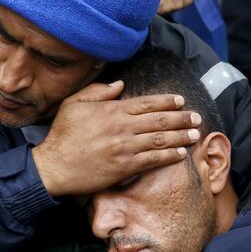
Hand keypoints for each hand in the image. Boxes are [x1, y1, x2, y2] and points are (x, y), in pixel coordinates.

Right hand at [32, 81, 201, 196]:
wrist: (54, 166)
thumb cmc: (62, 135)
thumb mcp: (74, 104)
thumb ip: (97, 91)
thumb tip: (120, 84)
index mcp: (112, 110)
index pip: (146, 102)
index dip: (167, 101)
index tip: (180, 101)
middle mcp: (122, 127)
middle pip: (159, 120)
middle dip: (181, 118)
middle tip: (196, 117)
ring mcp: (125, 147)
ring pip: (160, 139)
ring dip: (181, 136)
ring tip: (195, 134)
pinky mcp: (124, 167)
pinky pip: (153, 160)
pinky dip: (169, 156)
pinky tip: (180, 153)